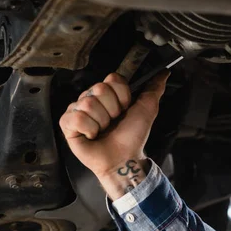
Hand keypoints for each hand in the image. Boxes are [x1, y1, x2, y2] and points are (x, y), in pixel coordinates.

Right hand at [59, 71, 168, 198]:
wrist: (124, 158)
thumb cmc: (133, 136)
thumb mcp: (147, 109)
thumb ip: (154, 89)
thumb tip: (164, 73)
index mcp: (108, 93)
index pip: (112, 79)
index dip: (122, 96)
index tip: (125, 109)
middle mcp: (91, 98)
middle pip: (99, 89)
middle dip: (112, 109)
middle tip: (113, 122)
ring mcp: (77, 110)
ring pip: (88, 103)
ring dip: (101, 122)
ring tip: (103, 131)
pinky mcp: (66, 123)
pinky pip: (76, 117)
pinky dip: (88, 129)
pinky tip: (91, 136)